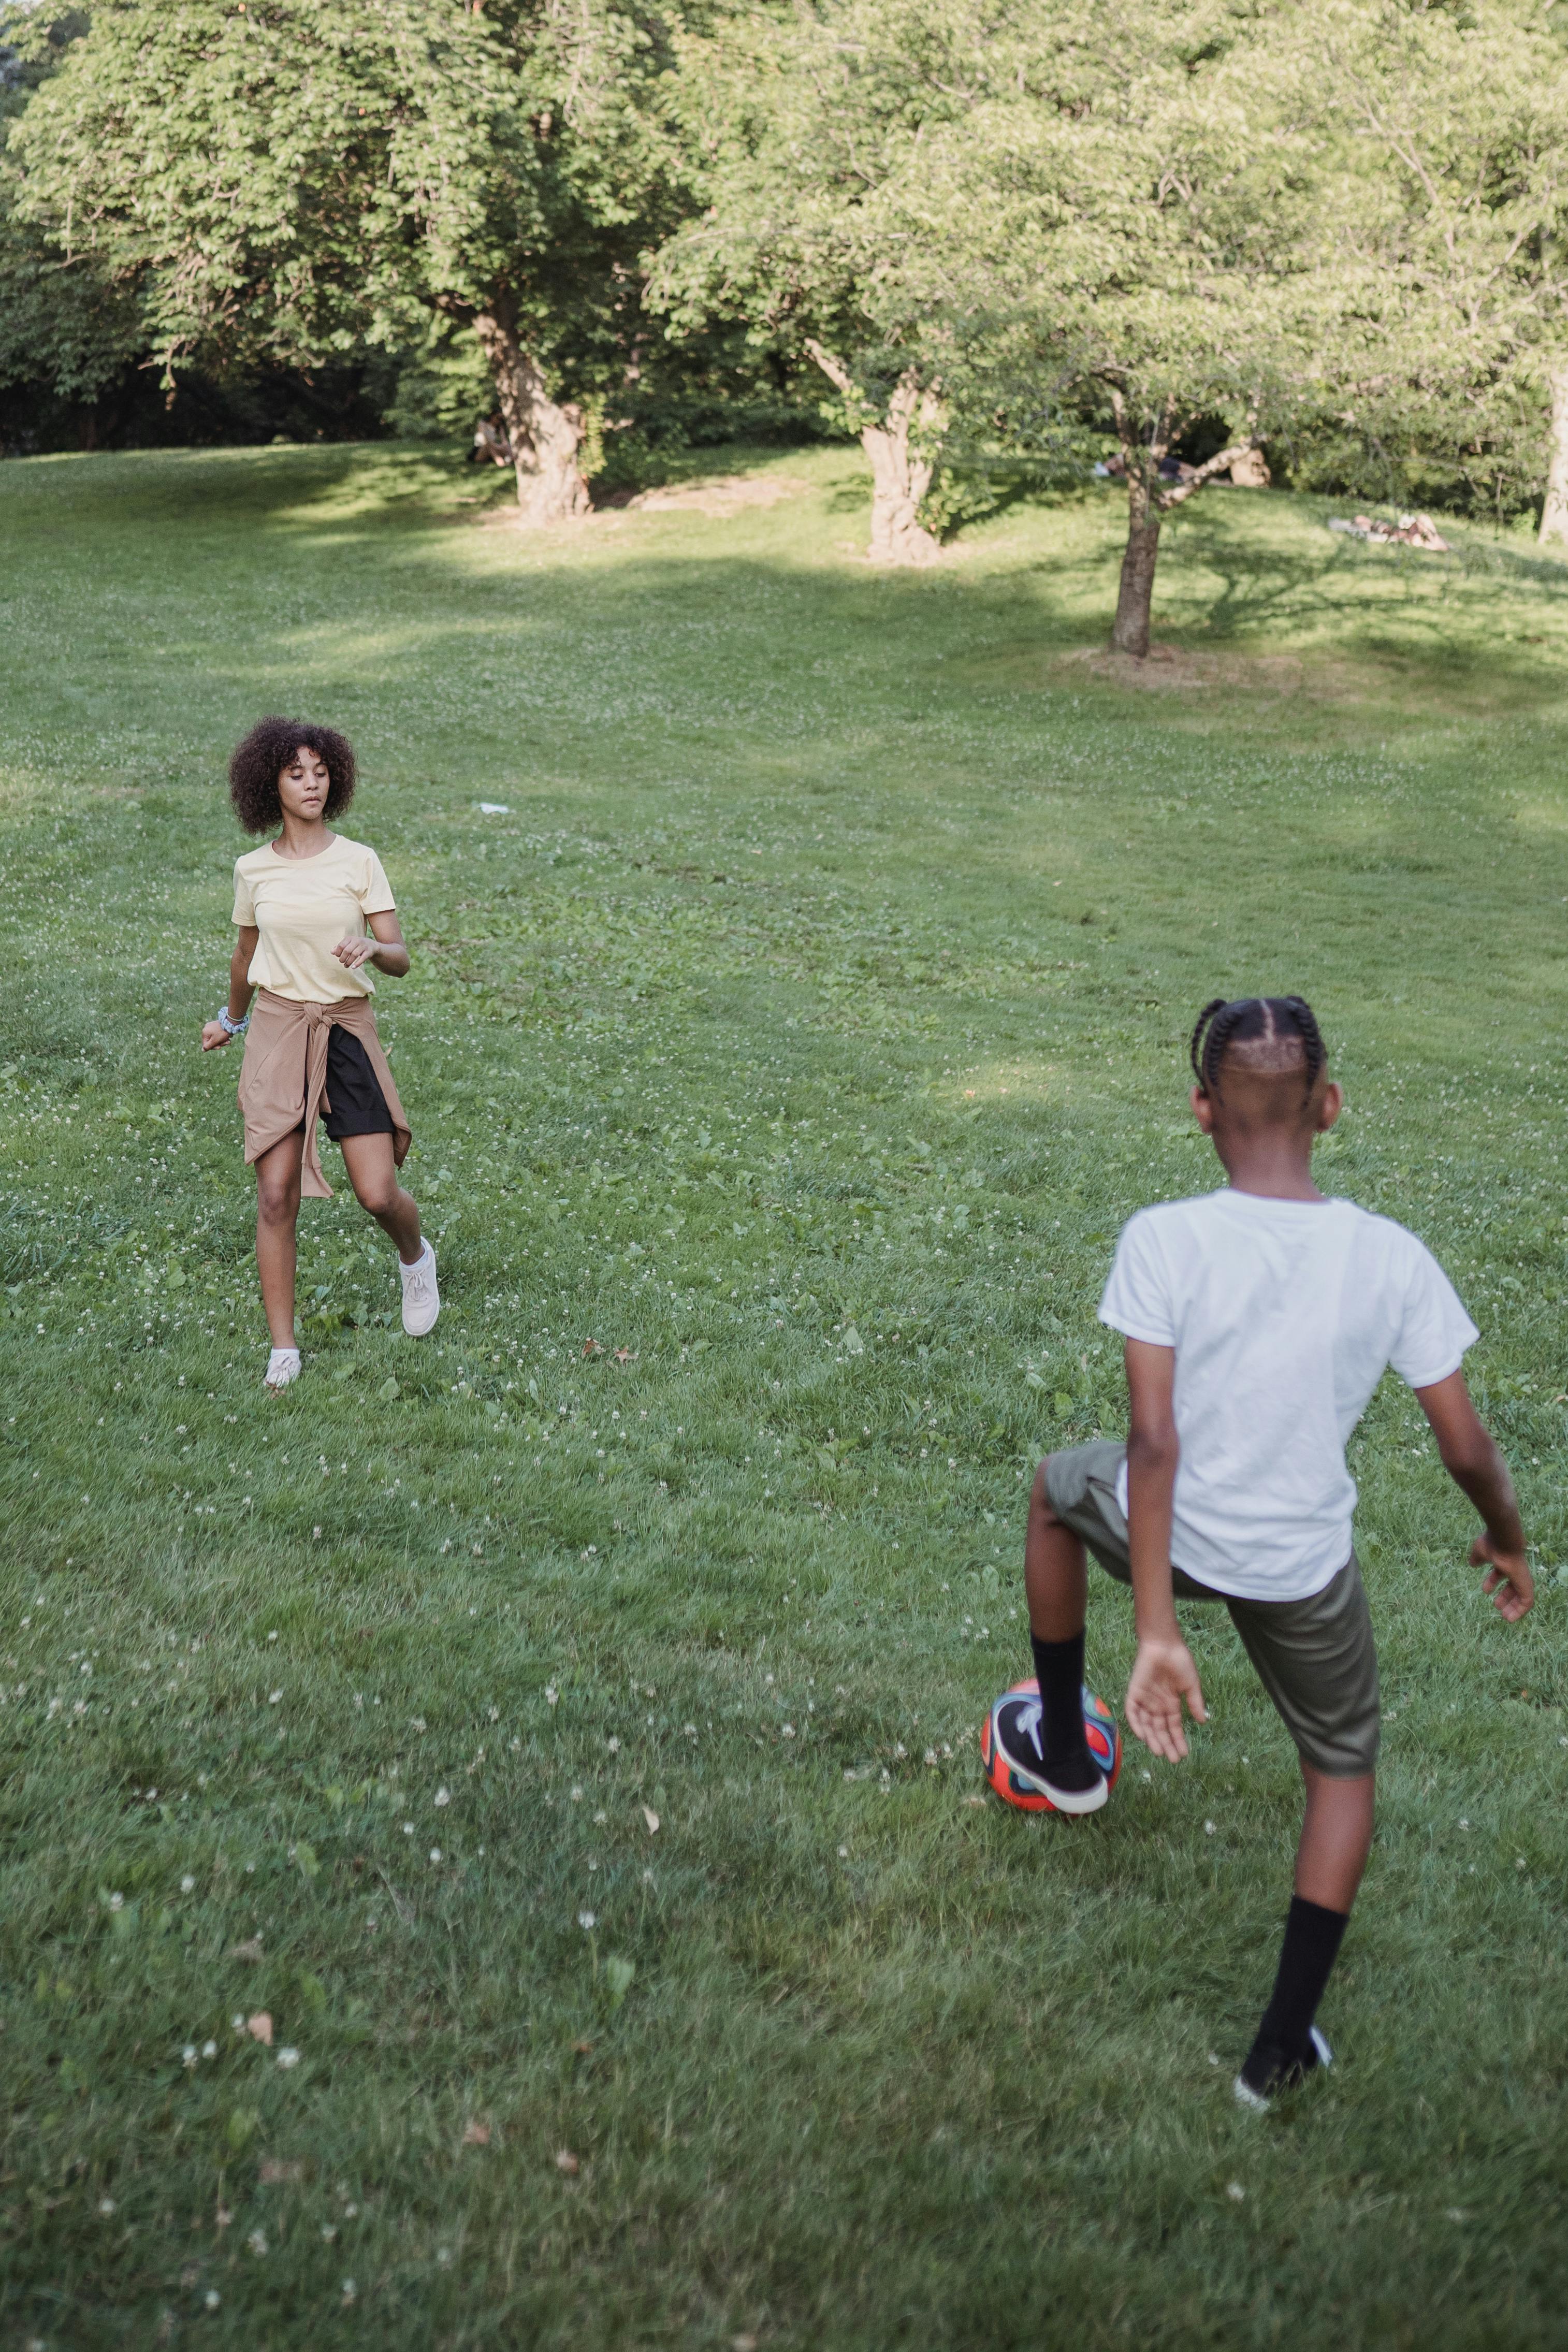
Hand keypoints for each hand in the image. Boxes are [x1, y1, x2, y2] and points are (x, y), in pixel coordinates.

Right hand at [201, 1020, 232, 1051]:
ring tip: (229, 1040)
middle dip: (220, 1043)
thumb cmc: (222, 1032)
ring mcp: (211, 1026)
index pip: (206, 1044)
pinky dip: (223, 1036)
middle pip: (212, 1041)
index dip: (213, 1047)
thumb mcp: (215, 1041)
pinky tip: (228, 1036)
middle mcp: (206, 1028)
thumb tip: (202, 1050)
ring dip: (223, 1040)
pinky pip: (218, 1033)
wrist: (231, 1022)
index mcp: (204, 1032)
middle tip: (227, 1042)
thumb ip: (208, 1046)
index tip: (220, 1047)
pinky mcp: (216, 1025)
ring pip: (216, 1037)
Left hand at [333, 935, 374, 969]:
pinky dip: (357, 964)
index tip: (338, 956)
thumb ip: (339, 947)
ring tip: (346, 966)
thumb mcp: (347, 944)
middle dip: (343, 958)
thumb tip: (332, 952)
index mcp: (350, 938)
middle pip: (347, 950)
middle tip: (341, 962)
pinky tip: (353, 967)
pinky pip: (362, 958)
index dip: (338, 952)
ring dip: (348, 962)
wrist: (371, 945)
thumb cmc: (355, 946)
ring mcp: (363, 946)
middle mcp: (357, 941)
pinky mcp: (368, 952)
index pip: (341, 945)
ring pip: (354, 954)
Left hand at [1125, 1634, 1207, 1761]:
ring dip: (1152, 1738)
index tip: (1184, 1754)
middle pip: (1160, 1729)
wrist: (1164, 1644)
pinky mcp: (1134, 1692)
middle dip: (1166, 1744)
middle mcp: (1157, 1704)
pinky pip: (1132, 1712)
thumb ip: (1195, 1703)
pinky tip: (1143, 1735)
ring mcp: (1145, 1699)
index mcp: (1171, 1703)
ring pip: (1146, 1724)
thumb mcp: (1191, 1684)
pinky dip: (1136, 1724)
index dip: (1178, 1740)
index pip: (1173, 1727)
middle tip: (1172, 1759)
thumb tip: (1203, 1722)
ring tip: (1159, 1751)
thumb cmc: (1179, 1661)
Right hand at [1471, 1533, 1533, 1620]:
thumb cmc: (1491, 1545)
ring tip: (1504, 1616)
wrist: (1504, 1540)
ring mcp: (1522, 1577)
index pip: (1501, 1574)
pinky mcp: (1526, 1585)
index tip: (1487, 1591)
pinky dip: (1520, 1611)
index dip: (1494, 1582)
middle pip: (1512, 1586)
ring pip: (1520, 1595)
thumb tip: (1472, 1564)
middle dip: (1504, 1597)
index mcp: (1504, 1561)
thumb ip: (1477, 1559)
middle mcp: (1515, 1570)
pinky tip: (1510, 1618)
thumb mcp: (1480, 1552)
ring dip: (1512, 1606)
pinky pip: (1527, 1602)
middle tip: (1496, 1605)